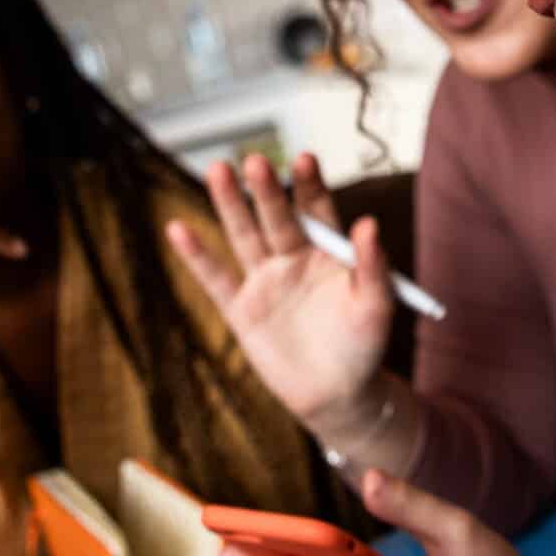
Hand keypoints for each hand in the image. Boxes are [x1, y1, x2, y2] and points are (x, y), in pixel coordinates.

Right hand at [165, 153, 393, 439]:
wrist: (338, 395)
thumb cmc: (364, 347)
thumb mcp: (377, 307)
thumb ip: (373, 267)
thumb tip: (368, 224)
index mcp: (329, 252)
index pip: (317, 209)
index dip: (310, 185)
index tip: (305, 160)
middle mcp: (293, 257)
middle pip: (276, 216)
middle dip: (265, 190)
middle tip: (254, 162)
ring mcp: (265, 281)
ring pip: (244, 236)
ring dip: (229, 205)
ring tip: (216, 170)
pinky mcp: (241, 310)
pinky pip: (216, 279)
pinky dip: (198, 256)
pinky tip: (178, 229)